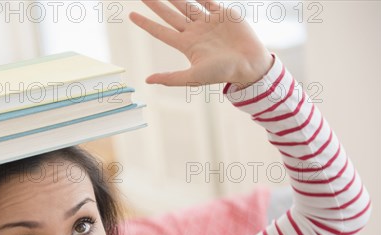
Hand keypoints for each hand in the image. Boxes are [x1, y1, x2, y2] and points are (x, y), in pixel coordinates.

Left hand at [130, 0, 273, 87]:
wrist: (249, 64)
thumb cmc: (222, 73)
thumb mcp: (193, 77)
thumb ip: (170, 78)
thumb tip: (147, 80)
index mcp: (186, 45)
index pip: (160, 32)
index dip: (145, 23)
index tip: (130, 15)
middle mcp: (195, 32)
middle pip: (170, 15)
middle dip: (156, 4)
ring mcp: (208, 22)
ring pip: (187, 5)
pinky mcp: (223, 14)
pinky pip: (207, 0)